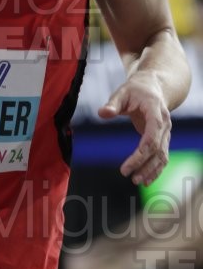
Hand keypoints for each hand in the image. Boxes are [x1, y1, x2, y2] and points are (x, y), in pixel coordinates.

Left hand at [98, 72, 170, 186]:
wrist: (152, 87)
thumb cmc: (135, 89)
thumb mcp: (121, 92)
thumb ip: (112, 104)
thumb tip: (102, 113)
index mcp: (156, 111)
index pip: (152, 136)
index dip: (140, 154)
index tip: (126, 167)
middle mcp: (164, 123)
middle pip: (157, 149)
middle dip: (144, 165)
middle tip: (130, 177)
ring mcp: (166, 132)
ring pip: (163, 155)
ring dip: (152, 170)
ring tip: (138, 181)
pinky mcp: (163, 137)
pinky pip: (162, 155)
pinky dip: (156, 168)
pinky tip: (146, 178)